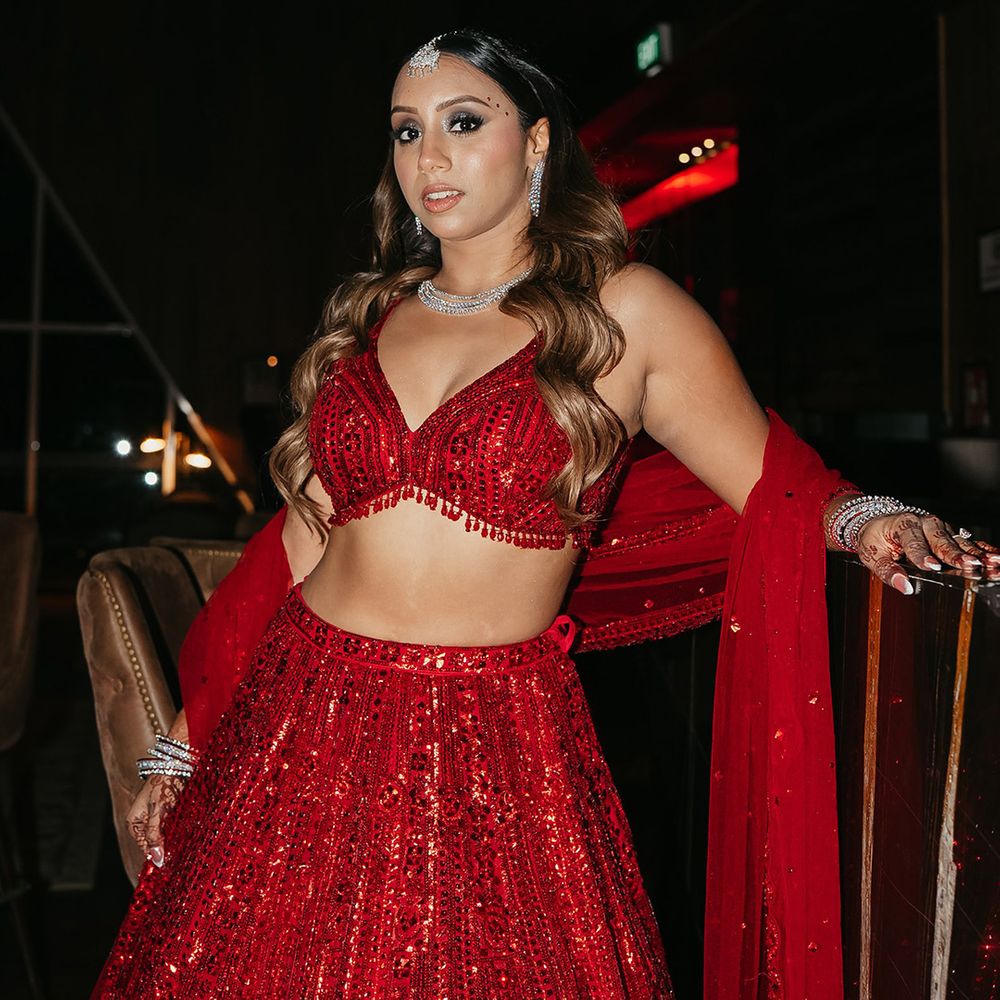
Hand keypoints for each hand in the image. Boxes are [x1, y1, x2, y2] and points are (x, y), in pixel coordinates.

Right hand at [126, 773, 186, 867]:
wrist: (175, 765)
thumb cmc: (163, 785)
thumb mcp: (156, 811)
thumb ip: (155, 835)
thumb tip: (156, 860)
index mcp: (134, 824)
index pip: (145, 849)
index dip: (158, 857)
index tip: (171, 864)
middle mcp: (143, 823)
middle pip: (155, 844)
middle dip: (167, 849)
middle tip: (182, 856)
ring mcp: (155, 818)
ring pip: (165, 837)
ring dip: (175, 841)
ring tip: (187, 846)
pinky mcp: (167, 813)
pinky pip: (172, 828)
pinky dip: (180, 832)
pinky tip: (189, 834)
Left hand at [856, 513, 999, 593]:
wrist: (879, 522)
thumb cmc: (875, 539)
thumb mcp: (872, 555)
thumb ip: (887, 571)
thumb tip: (904, 587)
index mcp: (903, 524)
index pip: (913, 541)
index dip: (922, 554)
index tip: (931, 566)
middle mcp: (925, 523)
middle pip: (941, 540)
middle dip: (955, 554)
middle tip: (969, 565)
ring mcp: (941, 528)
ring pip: (959, 541)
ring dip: (976, 553)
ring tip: (992, 563)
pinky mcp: (951, 534)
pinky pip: (968, 542)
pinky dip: (982, 550)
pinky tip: (996, 557)